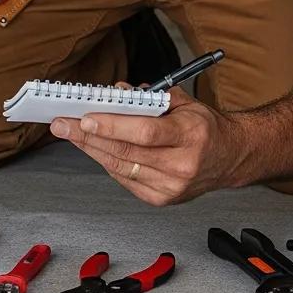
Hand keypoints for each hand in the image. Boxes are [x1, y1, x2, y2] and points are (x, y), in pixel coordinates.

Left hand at [49, 86, 238, 205]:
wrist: (231, 157)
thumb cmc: (205, 127)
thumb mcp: (184, 102)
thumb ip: (149, 96)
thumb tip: (115, 92)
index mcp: (191, 135)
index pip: (145, 132)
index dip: (112, 126)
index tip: (85, 117)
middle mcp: (182, 165)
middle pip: (126, 152)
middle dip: (87, 137)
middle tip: (61, 124)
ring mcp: (171, 187)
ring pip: (120, 167)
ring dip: (90, 149)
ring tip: (69, 133)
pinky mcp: (161, 199)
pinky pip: (125, 178)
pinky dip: (106, 162)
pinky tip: (93, 148)